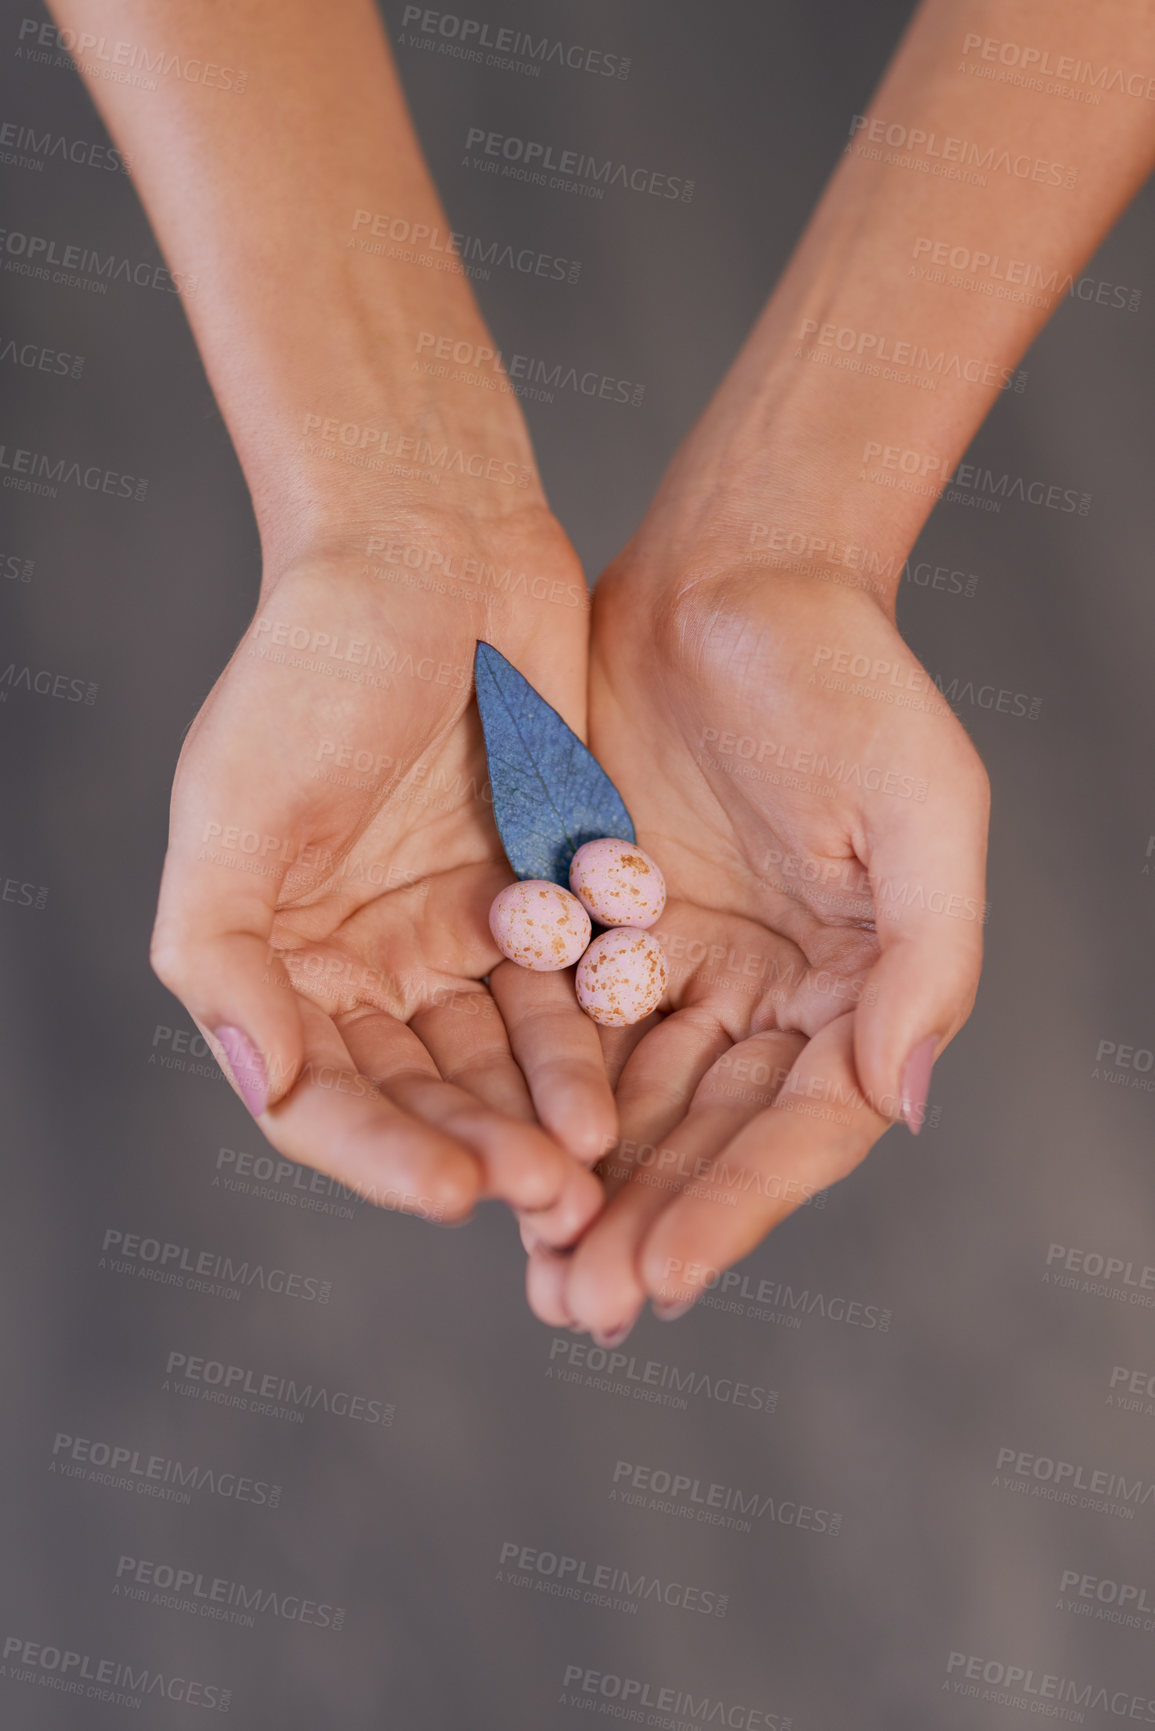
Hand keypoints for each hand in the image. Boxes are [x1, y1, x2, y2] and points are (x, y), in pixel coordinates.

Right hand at [150, 497, 614, 1240]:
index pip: (320, 1094)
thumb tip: (264, 1082)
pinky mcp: (542, 893)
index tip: (452, 1192)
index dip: (379, 1153)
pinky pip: (568, 986)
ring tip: (591, 1160)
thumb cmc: (308, 664)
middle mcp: (363, 961)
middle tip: (550, 1198)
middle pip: (420, 1091)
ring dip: (541, 1111)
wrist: (429, 545)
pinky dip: (589, 1035)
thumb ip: (226, 957)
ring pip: (501, 1057)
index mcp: (276, 956)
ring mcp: (454, 931)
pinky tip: (623, 1081)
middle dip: (478, 1146)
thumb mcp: (233, 808)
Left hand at [529, 523, 987, 1336]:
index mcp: (861, 985)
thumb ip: (927, 959)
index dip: (737, 1207)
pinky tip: (492, 1155)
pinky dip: (535, 1093)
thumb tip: (904, 1104)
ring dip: (585, 1185)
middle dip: (646, 1224)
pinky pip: (565, 1023)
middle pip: (709, 1135)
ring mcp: (686, 962)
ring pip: (632, 1099)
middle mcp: (774, 992)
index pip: (800, 1127)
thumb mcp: (921, 806)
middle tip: (576, 1311)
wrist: (734, 574)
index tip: (662, 1281)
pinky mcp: (603, 921)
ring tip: (533, 1274)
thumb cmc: (850, 678)